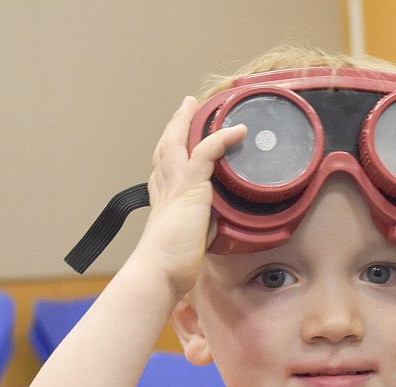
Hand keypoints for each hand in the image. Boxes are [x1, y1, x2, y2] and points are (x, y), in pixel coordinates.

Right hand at [133, 96, 246, 296]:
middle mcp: (165, 190)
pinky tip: (237, 131)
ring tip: (197, 105)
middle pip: (166, 148)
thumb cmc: (171, 268)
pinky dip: (221, 138)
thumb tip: (217, 228)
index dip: (169, 153)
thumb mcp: (190, 244)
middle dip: (174, 127)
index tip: (176, 142)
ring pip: (179, 142)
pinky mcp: (190, 188)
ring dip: (187, 121)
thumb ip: (203, 230)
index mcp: (163, 203)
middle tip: (184, 108)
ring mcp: (175, 186)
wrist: (159, 271)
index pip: (163, 170)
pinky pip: (206, 152)